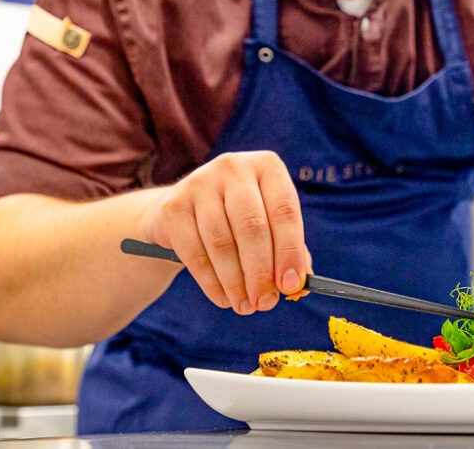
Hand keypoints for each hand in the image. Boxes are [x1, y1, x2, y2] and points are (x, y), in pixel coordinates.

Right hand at [143, 151, 311, 314]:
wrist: (183, 212)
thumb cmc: (238, 220)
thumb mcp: (268, 226)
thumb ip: (289, 252)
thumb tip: (300, 285)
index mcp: (267, 167)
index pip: (285, 211)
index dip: (290, 252)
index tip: (292, 286)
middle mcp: (234, 168)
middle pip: (252, 227)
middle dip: (261, 272)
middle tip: (265, 303)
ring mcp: (200, 182)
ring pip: (222, 242)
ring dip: (236, 282)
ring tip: (245, 306)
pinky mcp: (174, 206)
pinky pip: (194, 252)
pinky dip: (211, 282)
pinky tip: (223, 298)